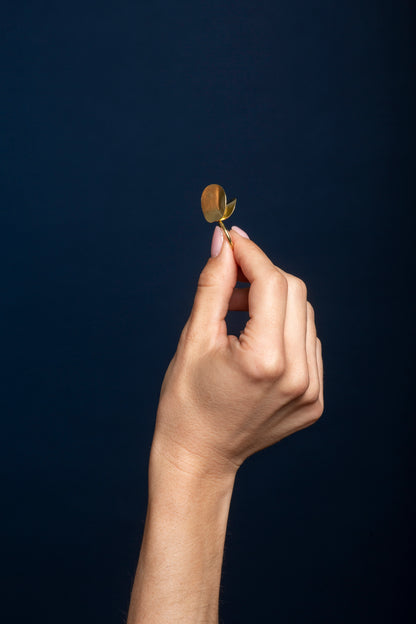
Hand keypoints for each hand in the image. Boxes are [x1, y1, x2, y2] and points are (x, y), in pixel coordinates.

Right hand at [152, 226, 323, 478]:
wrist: (199, 458)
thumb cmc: (185, 402)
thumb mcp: (194, 338)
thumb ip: (213, 284)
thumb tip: (224, 242)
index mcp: (265, 361)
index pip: (271, 283)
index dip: (251, 254)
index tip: (231, 240)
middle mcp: (298, 376)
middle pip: (295, 292)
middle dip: (261, 276)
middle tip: (227, 282)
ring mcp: (311, 391)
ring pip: (305, 315)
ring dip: (273, 302)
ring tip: (237, 318)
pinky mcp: (314, 400)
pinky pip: (307, 343)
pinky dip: (284, 330)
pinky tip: (255, 342)